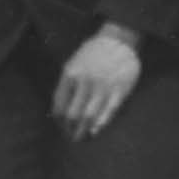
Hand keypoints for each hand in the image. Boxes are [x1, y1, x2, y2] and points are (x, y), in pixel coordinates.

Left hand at [52, 25, 144, 139]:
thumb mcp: (74, 63)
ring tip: (82, 139)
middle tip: (71, 138)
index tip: (61, 127)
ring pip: (89, 117)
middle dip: (70, 130)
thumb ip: (67, 85)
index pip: (59, 105)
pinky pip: (108, 112)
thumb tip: (60, 110)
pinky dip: (100, 124)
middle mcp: (85, 82)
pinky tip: (95, 131)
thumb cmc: (93, 52)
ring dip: (84, 131)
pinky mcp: (119, 91)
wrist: (119, 39)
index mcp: (71, 74)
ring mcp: (103, 87)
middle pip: (73, 115)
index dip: (59, 121)